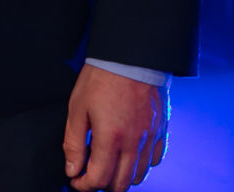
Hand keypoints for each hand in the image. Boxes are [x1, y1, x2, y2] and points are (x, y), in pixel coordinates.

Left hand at [63, 63, 170, 190]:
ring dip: (122, 177)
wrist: (129, 54)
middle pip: (120, 184)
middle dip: (102, 185)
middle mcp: (134, 142)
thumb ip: (73, 143)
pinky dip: (143, 164)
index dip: (84, 185)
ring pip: (140, 175)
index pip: (99, 179)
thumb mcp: (77, 108)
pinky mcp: (161, 129)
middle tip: (91, 174)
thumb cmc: (101, 77)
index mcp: (110, 138)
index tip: (76, 180)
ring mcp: (150, 137)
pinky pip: (156, 159)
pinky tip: (130, 154)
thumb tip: (72, 170)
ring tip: (109, 164)